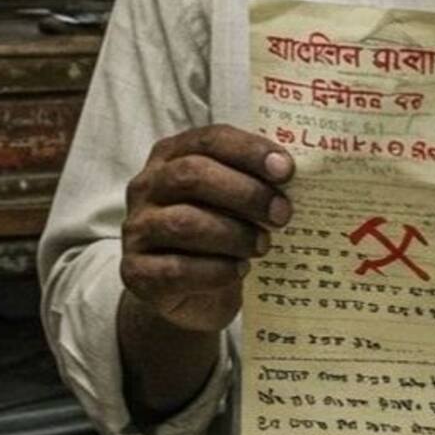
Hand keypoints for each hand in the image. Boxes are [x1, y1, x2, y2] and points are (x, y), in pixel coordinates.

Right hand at [121, 124, 292, 334]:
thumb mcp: (232, 201)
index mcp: (171, 156)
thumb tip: (298, 175)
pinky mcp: (137, 273)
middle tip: (282, 214)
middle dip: (245, 193)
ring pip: (184, 223)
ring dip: (233, 235)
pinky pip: (177, 269)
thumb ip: (254, 181)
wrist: (188, 295)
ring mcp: (137, 230)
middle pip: (191, 175)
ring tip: (262, 246)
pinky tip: (239, 270)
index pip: (208, 139)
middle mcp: (147, 186)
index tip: (286, 170)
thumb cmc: (217, 234)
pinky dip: (216, 271)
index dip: (248, 150)